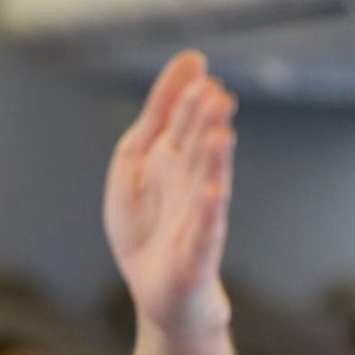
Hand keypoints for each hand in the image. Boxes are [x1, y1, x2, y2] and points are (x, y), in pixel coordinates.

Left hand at [104, 50, 235, 337]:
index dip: (188, 99)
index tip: (198, 69)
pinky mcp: (196, 255)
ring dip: (213, 162)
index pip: (184, 123)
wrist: (155, 290)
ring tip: (219, 134)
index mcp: (175, 160)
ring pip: (207, 185)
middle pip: (198, 151)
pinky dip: (208, 212)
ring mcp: (196, 220)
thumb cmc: (147, 224)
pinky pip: (204, 231)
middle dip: (205, 124)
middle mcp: (192, 185)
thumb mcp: (135, 161)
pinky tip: (212, 192)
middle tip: (216, 94)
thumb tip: (189, 63)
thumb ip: (157, 116)